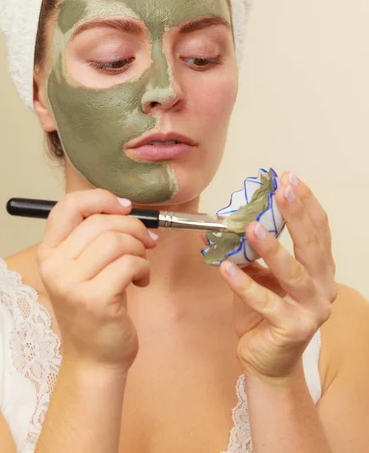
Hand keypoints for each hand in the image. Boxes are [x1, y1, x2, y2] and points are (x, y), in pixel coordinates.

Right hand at [36, 188, 158, 374]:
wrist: (94, 358)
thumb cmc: (93, 308)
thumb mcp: (82, 268)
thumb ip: (93, 237)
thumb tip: (124, 207)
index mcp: (48, 252)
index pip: (68, 206)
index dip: (100, 198)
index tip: (123, 207)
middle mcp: (54, 266)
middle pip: (101, 222)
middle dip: (133, 227)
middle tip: (147, 241)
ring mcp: (72, 285)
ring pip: (118, 242)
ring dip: (139, 250)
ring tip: (140, 266)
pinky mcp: (95, 300)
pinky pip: (130, 264)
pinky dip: (144, 269)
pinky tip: (140, 282)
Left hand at [218, 171, 337, 381]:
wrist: (267, 361)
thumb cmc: (265, 314)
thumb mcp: (258, 275)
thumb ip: (247, 252)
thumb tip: (217, 225)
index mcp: (319, 270)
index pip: (319, 230)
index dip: (306, 203)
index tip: (289, 179)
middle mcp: (323, 287)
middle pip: (313, 246)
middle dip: (296, 216)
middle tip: (281, 191)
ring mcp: (311, 310)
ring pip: (293, 274)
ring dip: (272, 248)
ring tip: (251, 228)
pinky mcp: (293, 329)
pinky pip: (266, 302)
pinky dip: (245, 285)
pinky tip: (226, 269)